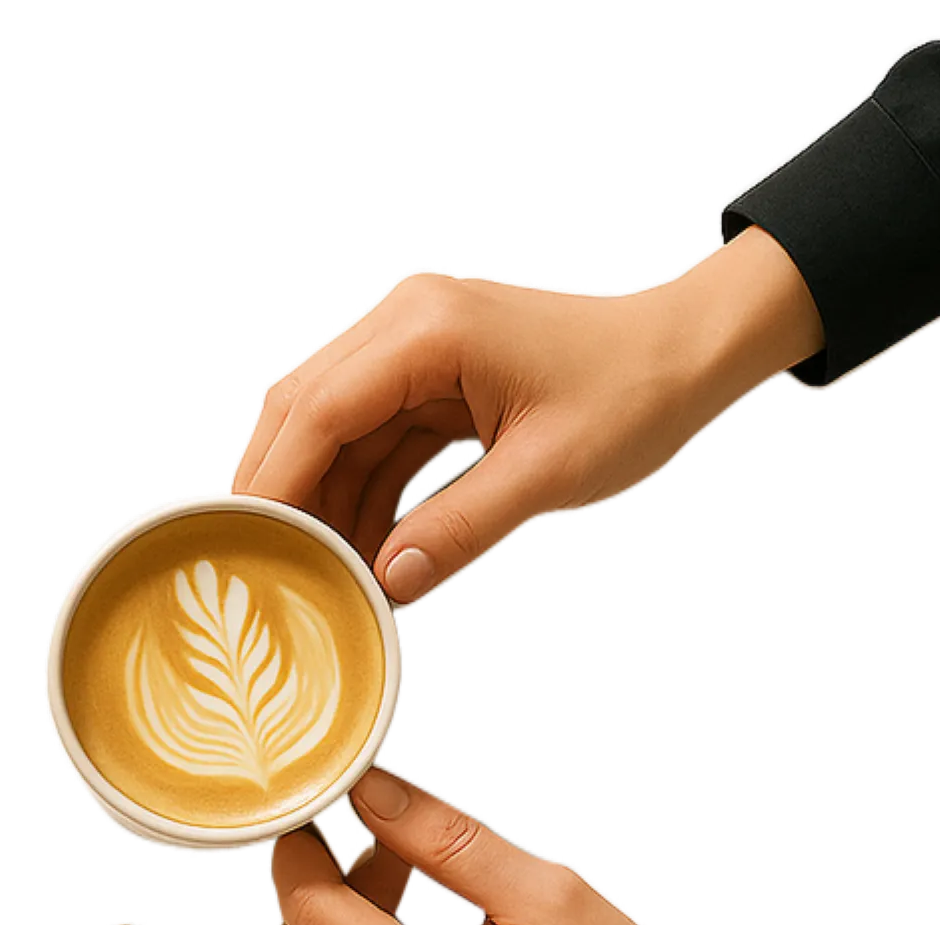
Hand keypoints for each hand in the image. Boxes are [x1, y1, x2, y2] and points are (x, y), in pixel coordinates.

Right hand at [232, 228, 824, 602]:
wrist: (691, 352)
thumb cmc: (635, 393)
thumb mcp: (548, 472)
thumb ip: (458, 528)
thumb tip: (384, 584)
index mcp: (427, 330)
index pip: (318, 410)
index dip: (276, 483)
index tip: (249, 546)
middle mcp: (405, 325)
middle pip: (304, 413)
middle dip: (283, 492)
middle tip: (266, 565)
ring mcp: (413, 349)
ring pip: (332, 432)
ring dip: (325, 502)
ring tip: (324, 572)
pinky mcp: (428, 379)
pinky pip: (373, 441)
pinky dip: (364, 495)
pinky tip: (364, 550)